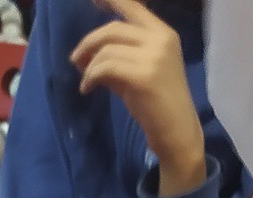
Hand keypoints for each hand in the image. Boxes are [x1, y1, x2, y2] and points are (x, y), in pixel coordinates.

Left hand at [72, 0, 206, 194]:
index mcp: (163, 33)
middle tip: (76, 60)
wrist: (176, 131)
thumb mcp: (139, 71)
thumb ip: (120, 55)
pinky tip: (87, 89)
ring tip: (85, 81)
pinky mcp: (143, 75)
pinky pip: (105, 67)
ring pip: (106, 49)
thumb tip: (88, 51)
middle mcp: (161, 39)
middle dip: (88, 42)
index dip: (111, 1)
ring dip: (89, 66)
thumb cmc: (156, 103)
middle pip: (112, 28)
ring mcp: (154, 56)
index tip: (93, 1)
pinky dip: (90, 77)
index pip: (134, 7)